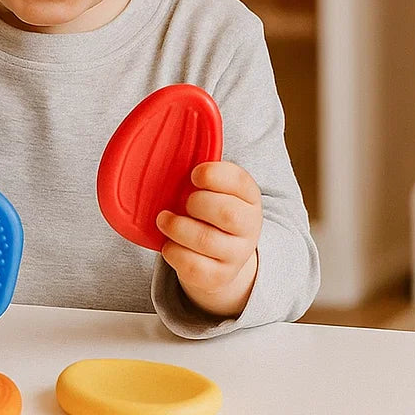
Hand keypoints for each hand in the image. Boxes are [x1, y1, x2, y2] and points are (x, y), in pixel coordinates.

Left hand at [156, 161, 261, 318]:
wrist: (218, 257)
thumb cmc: (206, 212)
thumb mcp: (210, 189)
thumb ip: (198, 172)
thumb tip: (167, 138)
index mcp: (248, 196)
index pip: (240, 181)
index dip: (214, 175)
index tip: (194, 175)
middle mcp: (249, 226)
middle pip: (227, 213)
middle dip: (196, 204)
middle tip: (183, 202)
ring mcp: (237, 254)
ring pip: (206, 240)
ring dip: (177, 227)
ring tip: (164, 220)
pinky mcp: (219, 277)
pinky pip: (193, 265)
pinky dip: (173, 251)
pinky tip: (170, 243)